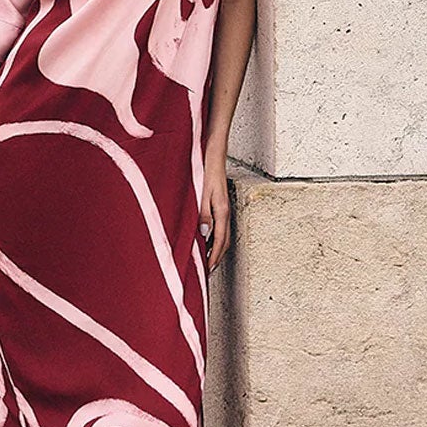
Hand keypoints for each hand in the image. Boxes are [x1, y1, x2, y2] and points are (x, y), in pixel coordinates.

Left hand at [198, 145, 231, 270]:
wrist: (213, 153)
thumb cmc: (205, 171)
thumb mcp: (201, 193)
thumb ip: (203, 214)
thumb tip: (205, 234)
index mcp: (221, 211)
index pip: (220, 242)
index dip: (214, 258)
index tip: (207, 271)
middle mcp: (225, 212)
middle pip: (224, 242)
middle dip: (217, 258)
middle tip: (208, 272)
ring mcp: (223, 208)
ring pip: (223, 235)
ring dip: (216, 249)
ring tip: (207, 261)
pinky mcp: (219, 204)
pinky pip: (220, 227)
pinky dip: (214, 238)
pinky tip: (205, 240)